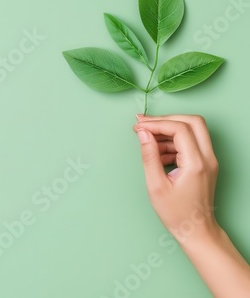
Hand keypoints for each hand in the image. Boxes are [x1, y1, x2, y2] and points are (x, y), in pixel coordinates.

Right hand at [133, 114, 219, 243]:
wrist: (196, 230)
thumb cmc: (176, 213)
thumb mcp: (156, 186)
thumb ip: (149, 156)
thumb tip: (143, 134)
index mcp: (196, 163)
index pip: (180, 129)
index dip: (157, 123)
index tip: (139, 127)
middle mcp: (207, 158)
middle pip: (192, 121)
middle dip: (166, 119)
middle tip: (144, 123)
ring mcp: (208, 159)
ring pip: (192, 129)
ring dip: (168, 129)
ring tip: (146, 138)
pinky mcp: (204, 162)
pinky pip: (190, 141)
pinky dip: (172, 141)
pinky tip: (156, 152)